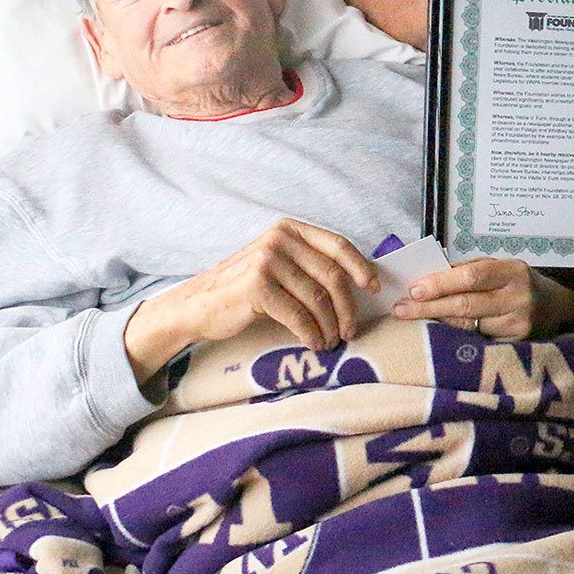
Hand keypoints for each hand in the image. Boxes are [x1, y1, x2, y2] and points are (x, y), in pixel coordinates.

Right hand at [125, 219, 378, 380]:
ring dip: (330, 325)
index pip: (338, 245)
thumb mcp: (278, 264)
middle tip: (351, 329)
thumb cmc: (245, 288)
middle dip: (348, 307)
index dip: (361, 267)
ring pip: (318, 298)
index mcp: (289, 229)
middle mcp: (280, 240)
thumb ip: (309, 264)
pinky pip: (299, 315)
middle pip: (332, 275)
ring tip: (332, 341)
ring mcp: (267, 261)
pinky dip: (312, 333)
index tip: (374, 288)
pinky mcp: (257, 287)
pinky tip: (315, 344)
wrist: (199, 305)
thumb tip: (357, 282)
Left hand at [394, 258, 573, 338]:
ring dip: (436, 322)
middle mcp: (519, 297)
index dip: (441, 283)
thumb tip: (428, 276)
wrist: (558, 308)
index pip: (472, 275)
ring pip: (468, 326)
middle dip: (429, 306)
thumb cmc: (520, 284)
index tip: (414, 288)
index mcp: (513, 270)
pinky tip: (435, 333)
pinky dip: (453, 336)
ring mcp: (519, 324)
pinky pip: (477, 340)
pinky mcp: (517, 346)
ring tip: (409, 318)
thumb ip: (471, 270)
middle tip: (400, 309)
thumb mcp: (502, 268)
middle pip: (466, 304)